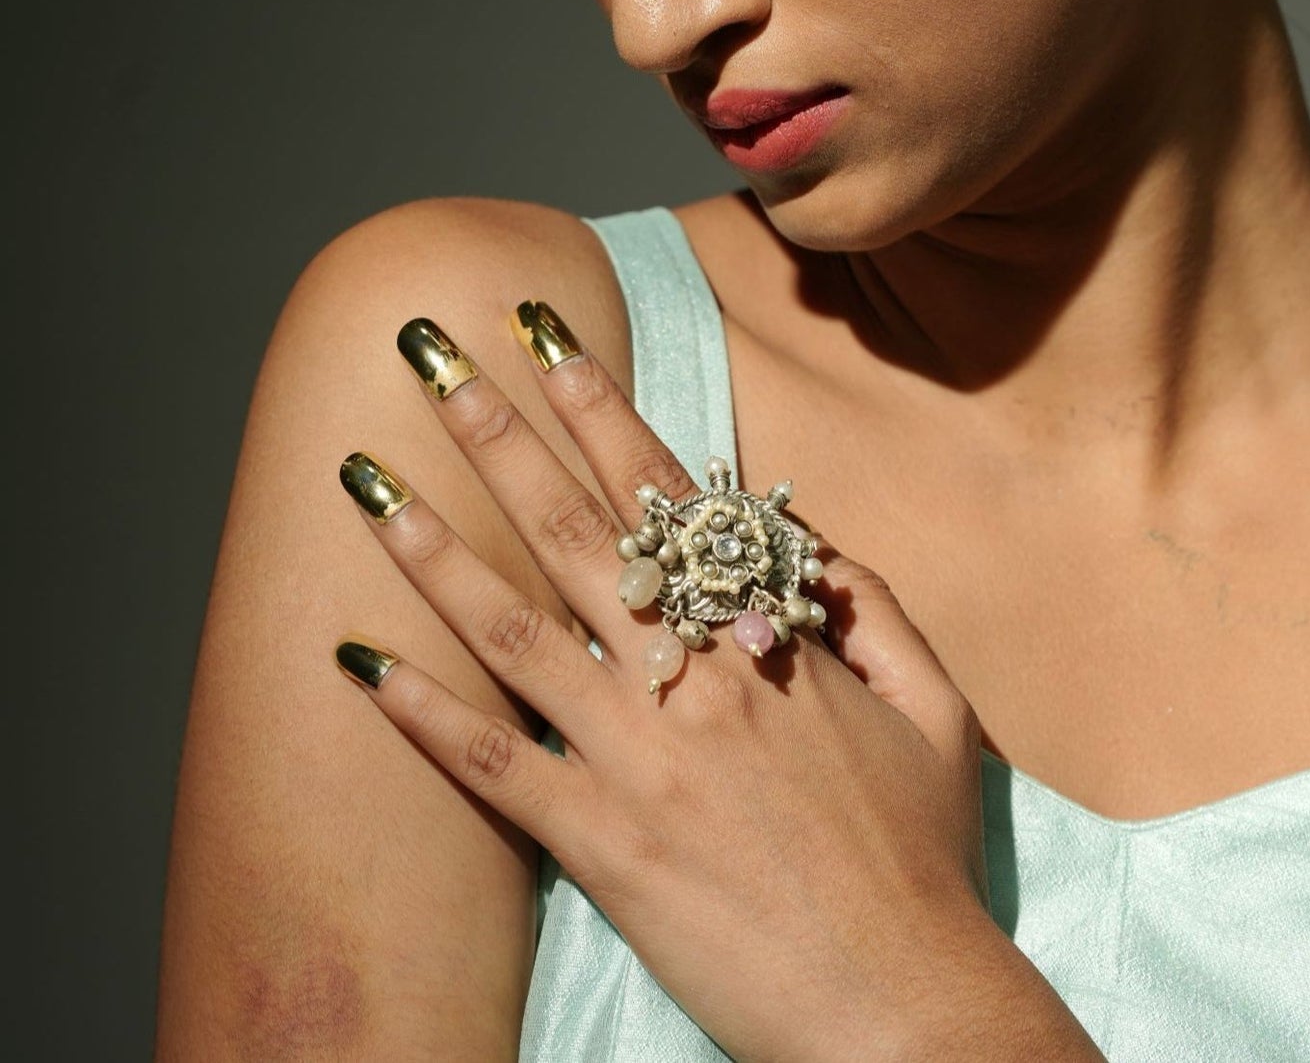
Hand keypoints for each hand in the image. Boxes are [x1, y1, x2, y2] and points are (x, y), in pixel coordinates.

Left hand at [333, 305, 994, 1062]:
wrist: (902, 1008)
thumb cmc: (923, 857)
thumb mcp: (938, 708)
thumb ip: (875, 606)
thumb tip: (809, 539)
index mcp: (763, 636)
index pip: (662, 488)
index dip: (597, 401)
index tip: (541, 333)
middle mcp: (688, 676)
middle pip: (570, 526)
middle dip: (493, 428)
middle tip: (429, 353)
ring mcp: (636, 758)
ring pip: (511, 626)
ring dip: (431, 543)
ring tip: (364, 476)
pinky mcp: (598, 846)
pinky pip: (491, 768)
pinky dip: (418, 714)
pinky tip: (353, 661)